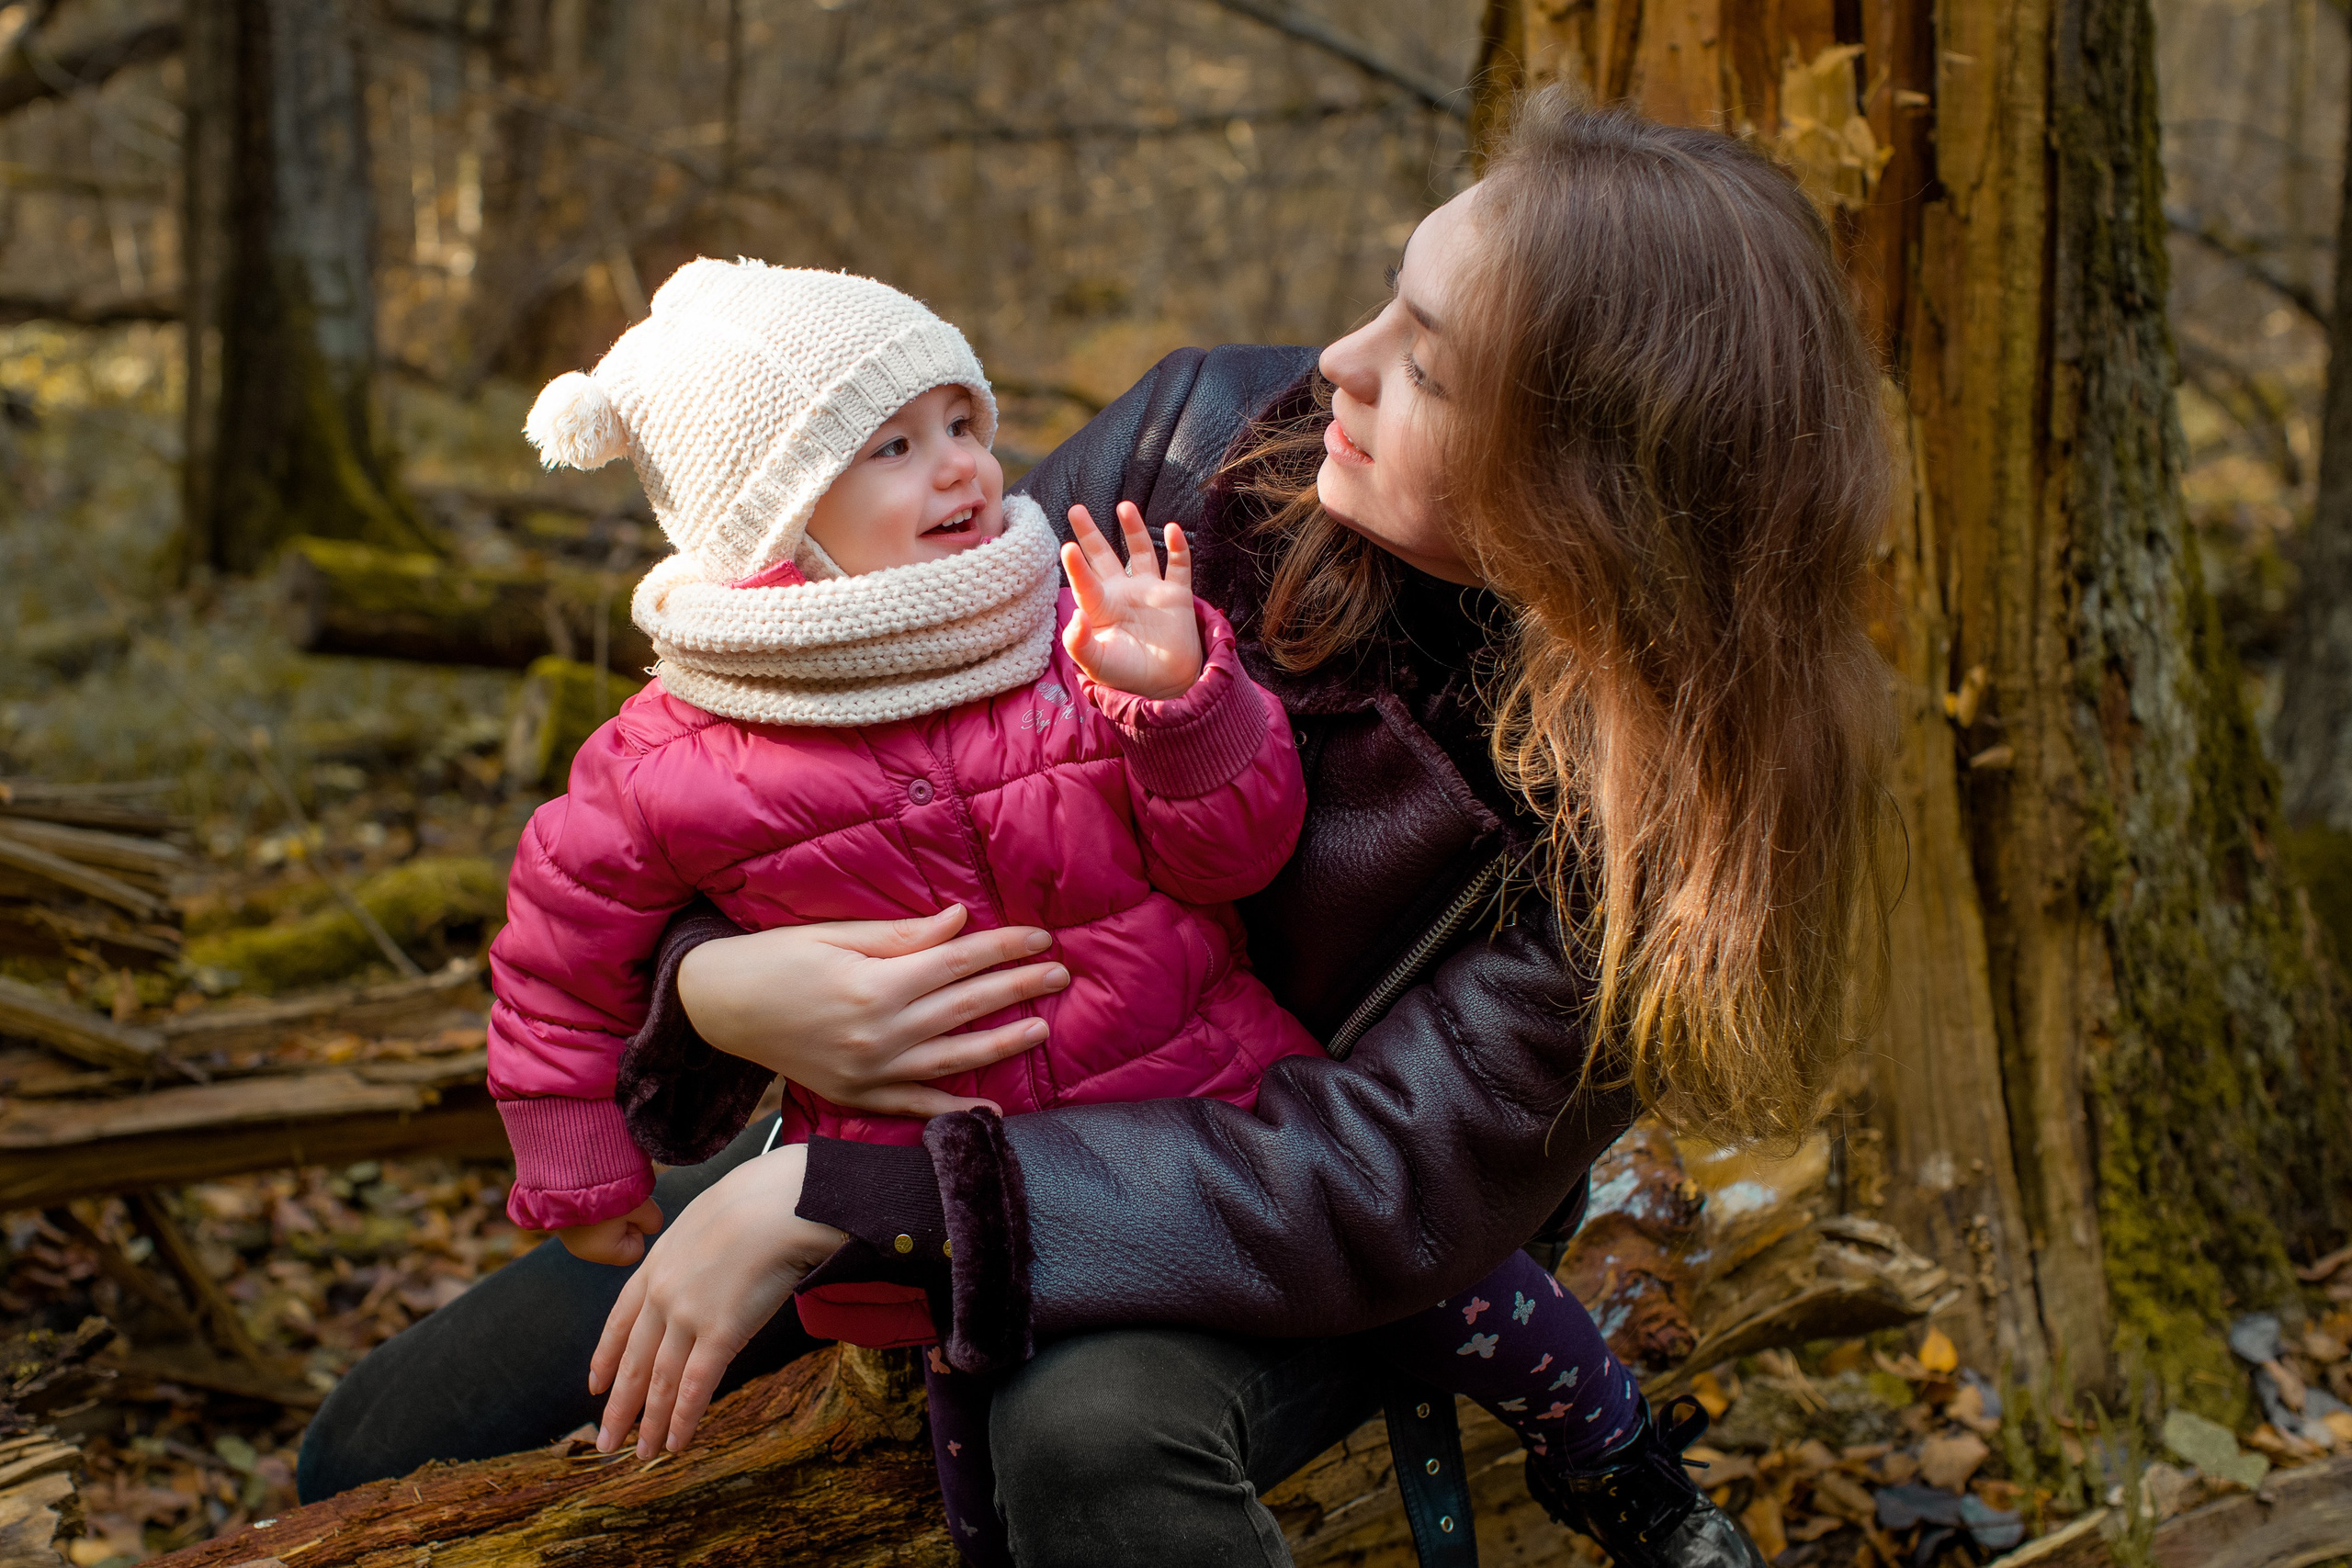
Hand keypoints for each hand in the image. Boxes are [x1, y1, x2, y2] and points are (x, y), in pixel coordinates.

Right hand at [556, 1199, 664, 1265]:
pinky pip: (586, 1220)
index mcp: (602, 1252)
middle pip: (618, 1240)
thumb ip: (652, 1221)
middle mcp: (583, 1250)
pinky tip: (590, 1192)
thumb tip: (650, 1228)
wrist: (568, 1170)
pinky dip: (592, 1208)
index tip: (628, 1212)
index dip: (637, 1229)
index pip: (635, 1250)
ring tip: (602, 1195)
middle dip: (622, 1222)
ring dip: (608, 1213)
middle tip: (615, 1202)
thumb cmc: (609, 1193)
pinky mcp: (561, 1221)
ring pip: (603, 1229)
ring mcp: (568, 1237)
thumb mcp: (642, 1206)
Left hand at [589, 1142, 843, 1456]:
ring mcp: (687, 1316)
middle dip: (618, 1405)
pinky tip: (675, 1442)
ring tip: (640, 1454)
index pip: (619, 1320)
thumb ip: (692, 1248)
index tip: (595, 1385)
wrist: (778, 1204)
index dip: (606, 1357)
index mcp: (655, 1264)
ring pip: (659, 1381)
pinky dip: (683, 1418)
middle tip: (605, 1440)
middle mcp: (662, 1296)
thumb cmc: (756, 1201)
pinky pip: (695, 1386)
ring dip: (648, 1423)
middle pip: (632, 1361)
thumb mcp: (704, 1218)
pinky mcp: (719, 1335)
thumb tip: (705, 1260)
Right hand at [677, 904, 1069, 1118]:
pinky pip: (915, 1108)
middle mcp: (877, 1035)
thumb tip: (960, 923)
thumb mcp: (834, 935)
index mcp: (874, 986)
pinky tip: (992, 1113)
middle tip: (1061, 974)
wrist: (714, 1008)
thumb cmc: (773, 959)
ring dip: (1002, 1044)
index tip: (1041, 937)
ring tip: (1042, 1028)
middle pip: (965, 1008)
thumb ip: (902, 936)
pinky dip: (954, 1111)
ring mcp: (868, 1073)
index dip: (1003, 947)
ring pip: (953, 1060)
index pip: (958, 963)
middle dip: (1018, 988)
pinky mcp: (854, 1097)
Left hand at [1060, 502, 1202, 700]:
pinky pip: (1178, 565)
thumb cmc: (1126, 676)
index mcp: (1100, 609)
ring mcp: (1149, 592)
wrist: (1165, 687)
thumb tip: (1076, 616)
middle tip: (1075, 509)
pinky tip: (1173, 529)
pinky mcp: (1176, 596)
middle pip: (1103, 556)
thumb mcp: (1097, 663)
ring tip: (1124, 506)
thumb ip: (1080, 643)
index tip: (1067, 547)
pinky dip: (1178, 547)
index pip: (1085, 582)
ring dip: (1133, 529)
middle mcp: (1122, 594)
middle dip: (1090, 533)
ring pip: (1141, 552)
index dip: (1076, 566)